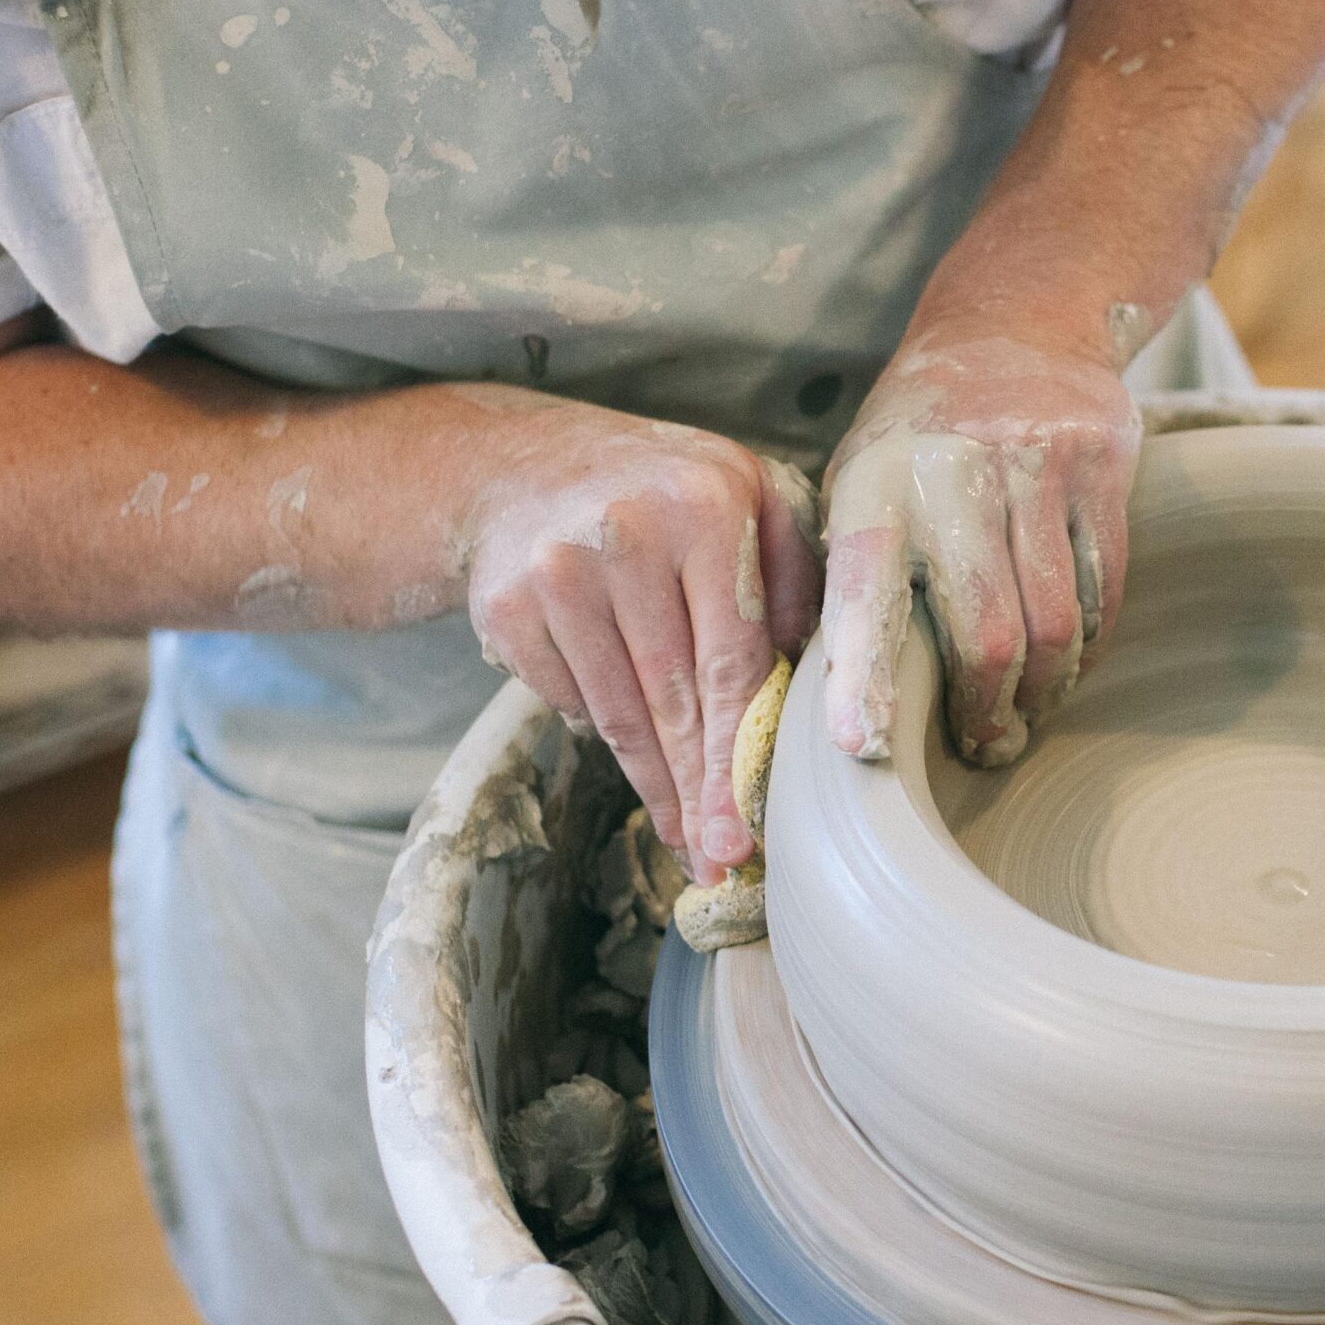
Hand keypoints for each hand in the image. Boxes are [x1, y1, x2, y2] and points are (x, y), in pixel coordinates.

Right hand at [465, 403, 821, 883]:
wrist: (516, 464)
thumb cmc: (661, 491)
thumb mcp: (744, 495)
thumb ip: (794, 573)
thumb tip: (819, 681)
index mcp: (704, 507)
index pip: (732, 659)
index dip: (740, 753)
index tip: (752, 825)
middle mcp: (625, 535)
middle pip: (674, 701)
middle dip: (701, 794)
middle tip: (721, 860)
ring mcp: (556, 574)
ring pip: (618, 716)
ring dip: (655, 787)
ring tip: (685, 839)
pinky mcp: (506, 609)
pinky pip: (570, 702)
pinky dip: (603, 730)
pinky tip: (632, 748)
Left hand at [820, 337, 1141, 765]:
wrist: (1015, 324)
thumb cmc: (917, 440)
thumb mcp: (859, 483)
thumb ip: (852, 577)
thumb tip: (843, 708)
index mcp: (874, 484)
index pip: (863, 595)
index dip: (863, 677)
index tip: (861, 747)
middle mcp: (953, 471)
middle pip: (986, 636)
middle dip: (989, 713)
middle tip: (987, 750)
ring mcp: (1037, 462)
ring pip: (1056, 624)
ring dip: (1044, 690)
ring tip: (1029, 712)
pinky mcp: (1104, 464)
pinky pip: (1103, 590)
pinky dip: (1086, 644)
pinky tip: (1067, 659)